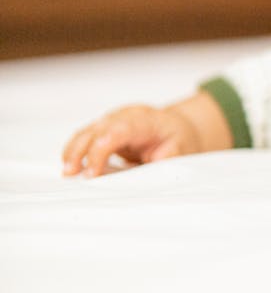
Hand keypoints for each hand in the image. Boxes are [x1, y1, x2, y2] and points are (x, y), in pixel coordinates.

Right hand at [62, 91, 230, 177]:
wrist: (176, 127)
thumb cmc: (178, 138)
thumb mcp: (181, 150)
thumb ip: (164, 162)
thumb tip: (147, 176)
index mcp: (143, 119)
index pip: (116, 131)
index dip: (100, 151)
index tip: (92, 173)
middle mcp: (123, 116)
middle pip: (95, 130)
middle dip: (80, 152)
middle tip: (71, 174)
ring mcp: (111, 121)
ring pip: (85, 133)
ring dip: (73, 153)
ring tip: (67, 174)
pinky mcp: (103, 130)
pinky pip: (85, 139)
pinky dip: (76, 153)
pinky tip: (72, 168)